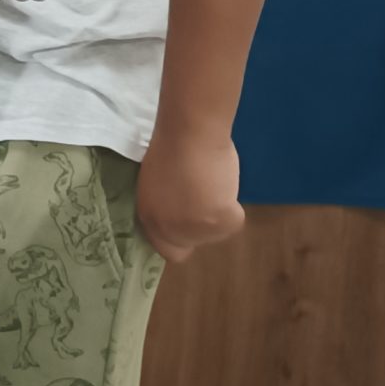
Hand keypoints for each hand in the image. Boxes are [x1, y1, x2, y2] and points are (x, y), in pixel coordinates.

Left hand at [137, 128, 245, 264]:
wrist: (188, 135)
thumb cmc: (171, 147)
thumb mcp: (156, 186)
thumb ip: (167, 207)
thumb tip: (184, 212)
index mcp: (149, 219)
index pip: (169, 250)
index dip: (183, 237)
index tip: (192, 221)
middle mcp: (169, 231)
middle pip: (197, 242)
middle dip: (203, 223)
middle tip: (206, 197)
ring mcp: (194, 230)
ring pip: (218, 232)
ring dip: (219, 213)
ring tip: (212, 184)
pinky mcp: (218, 222)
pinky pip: (235, 221)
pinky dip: (234, 205)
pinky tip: (222, 183)